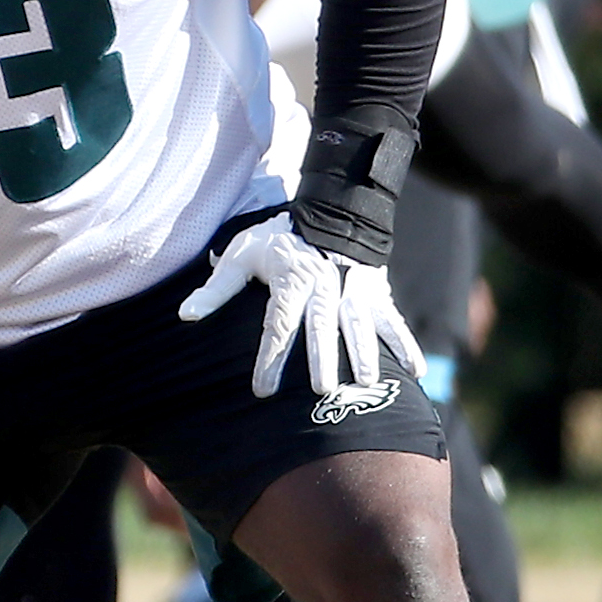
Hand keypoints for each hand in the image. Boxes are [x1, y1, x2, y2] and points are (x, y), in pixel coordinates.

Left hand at [178, 218, 422, 398]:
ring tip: (367, 382)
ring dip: (365, 352)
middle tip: (321, 389)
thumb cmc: (277, 239)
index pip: (278, 324)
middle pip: (322, 325)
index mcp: (291, 279)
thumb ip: (216, 287)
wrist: (328, 211)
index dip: (270, 357)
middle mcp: (325, 285)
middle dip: (323, 356)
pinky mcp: (376, 293)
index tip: (263, 390)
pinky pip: (392, 320)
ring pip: (360, 323)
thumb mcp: (241, 254)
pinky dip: (405, 345)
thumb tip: (186, 314)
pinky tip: (415, 372)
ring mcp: (354, 288)